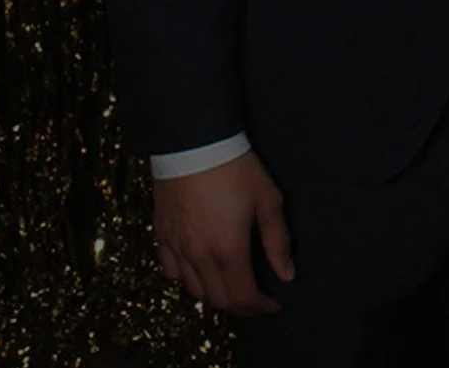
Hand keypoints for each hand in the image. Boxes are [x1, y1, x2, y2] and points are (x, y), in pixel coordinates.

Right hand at [152, 151, 293, 315]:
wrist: (193, 141)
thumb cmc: (235, 167)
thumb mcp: (267, 199)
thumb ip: (277, 241)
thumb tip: (286, 274)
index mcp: (228, 249)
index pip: (244, 296)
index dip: (261, 308)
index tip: (273, 306)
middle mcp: (199, 255)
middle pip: (218, 301)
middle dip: (241, 307)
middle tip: (257, 301)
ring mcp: (177, 247)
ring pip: (194, 291)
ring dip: (215, 295)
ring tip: (232, 286)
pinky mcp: (162, 235)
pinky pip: (171, 272)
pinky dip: (187, 279)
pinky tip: (200, 269)